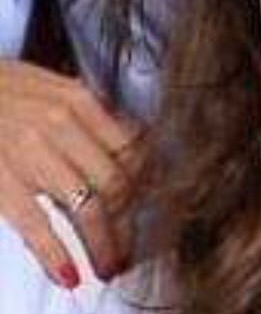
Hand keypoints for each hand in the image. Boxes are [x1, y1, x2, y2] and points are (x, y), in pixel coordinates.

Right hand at [0, 60, 145, 287]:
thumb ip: (91, 113)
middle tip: (131, 236)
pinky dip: (55, 254)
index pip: (130, 144)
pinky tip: (70, 273)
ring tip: (110, 263)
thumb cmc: (6, 89)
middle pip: (114, 180)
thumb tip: (131, 142)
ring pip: (85, 207)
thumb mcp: (56, 86)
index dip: (143, 175)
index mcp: (79, 100)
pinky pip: (35, 225)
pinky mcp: (1, 183)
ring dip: (103, 242)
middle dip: (128, 215)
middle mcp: (59, 125)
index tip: (147, 195)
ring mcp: (30, 155)